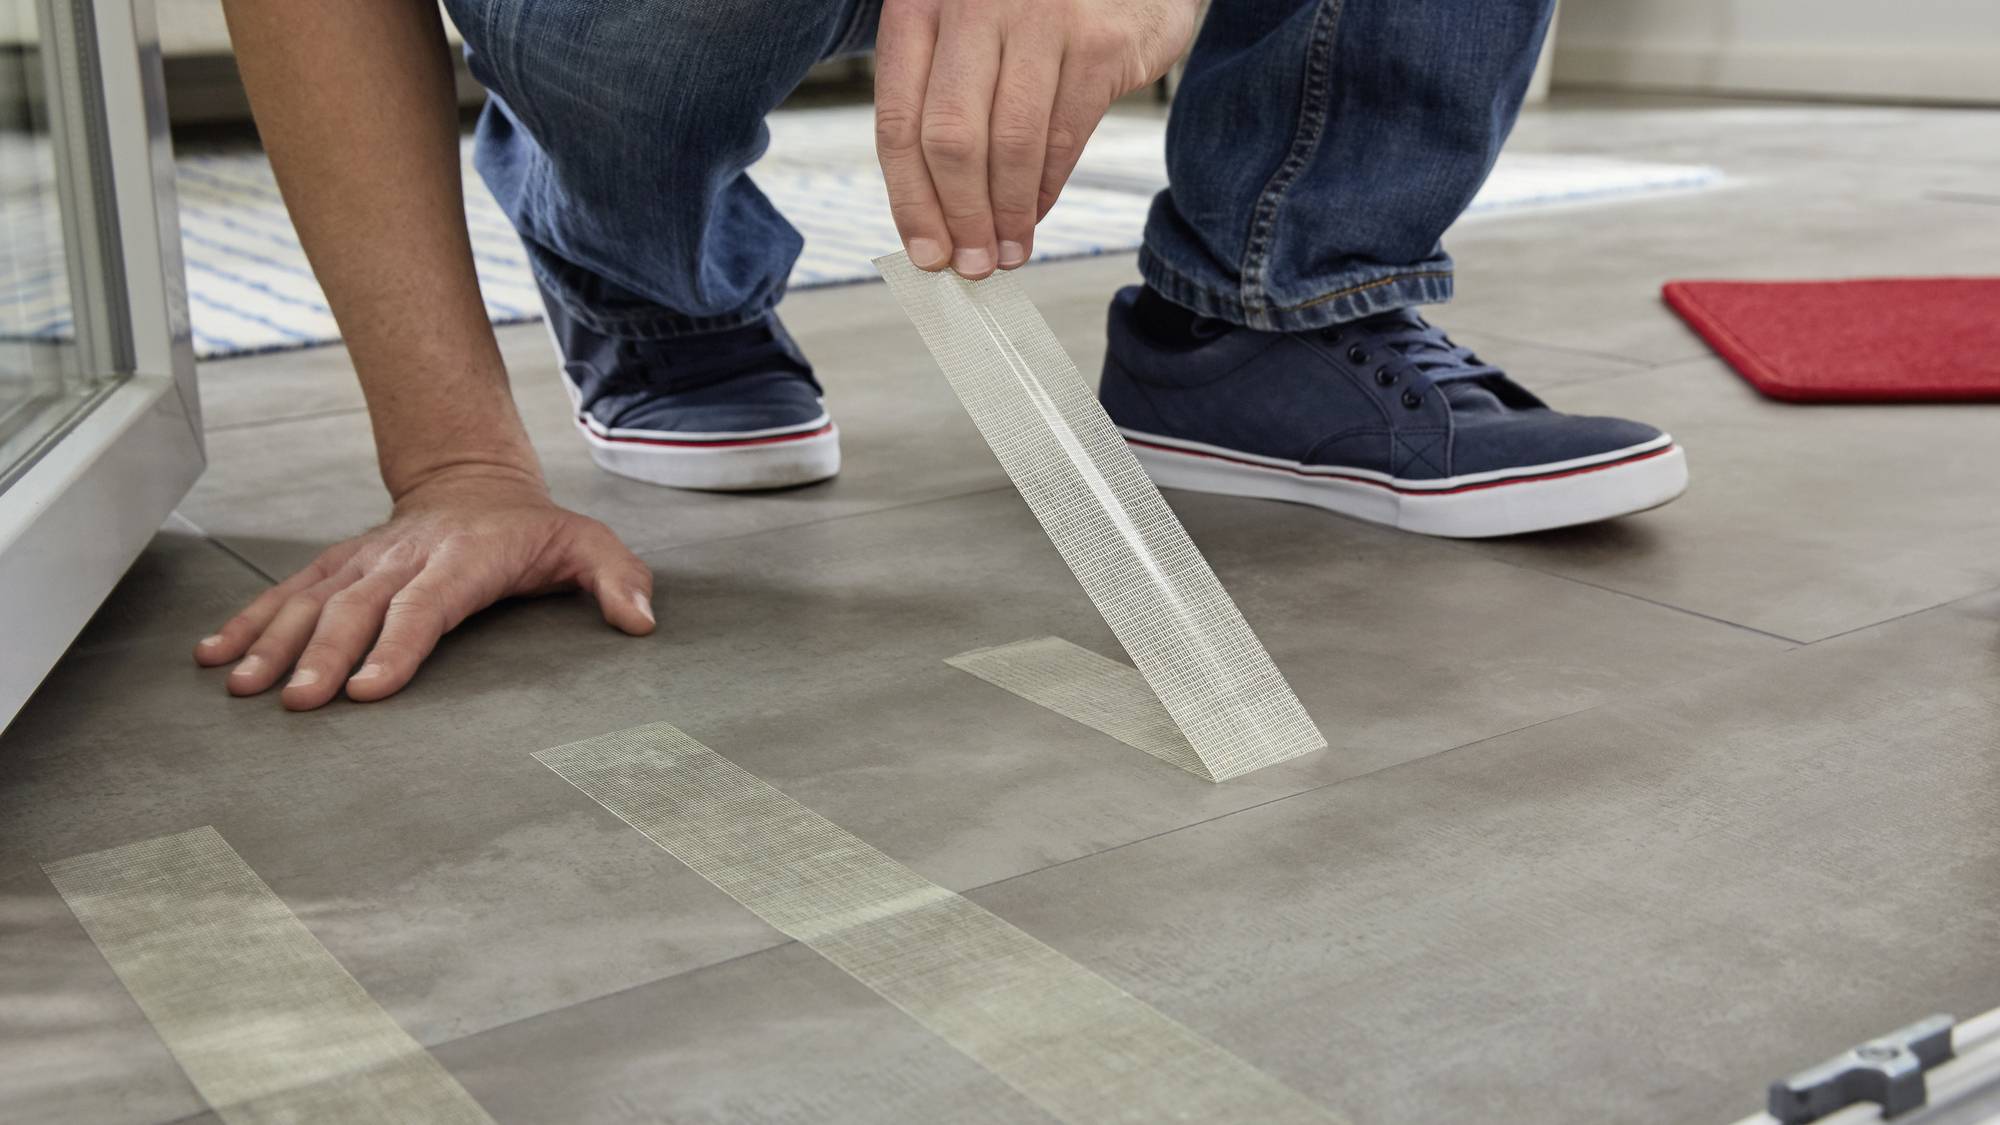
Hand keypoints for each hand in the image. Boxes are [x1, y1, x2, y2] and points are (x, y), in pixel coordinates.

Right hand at [193, 465, 654, 709]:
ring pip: (312, 600)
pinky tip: (214, 655)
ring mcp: (365, 560)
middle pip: (358, 609)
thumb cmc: (535, 532)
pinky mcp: (338, 566)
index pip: (427, 605)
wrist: (475, 482)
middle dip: (324, 656)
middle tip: (297, 702)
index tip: (370, 689)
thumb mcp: (590, 546)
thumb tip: (642, 620)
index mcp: (466, 558)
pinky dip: (248, 622)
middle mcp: (405, 558)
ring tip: (242, 687)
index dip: (398, 645)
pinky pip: (288, 593)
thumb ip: (618, 580)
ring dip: (273, 643)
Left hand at [875, 0, 1196, 278]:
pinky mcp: (1097, 42)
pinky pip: (1063, 138)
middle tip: (971, 264)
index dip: (910, 201)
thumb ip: (941, 102)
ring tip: (1007, 252)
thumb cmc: (1030, 8)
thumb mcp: (965, 32)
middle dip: (960, 218)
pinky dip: (1046, 189)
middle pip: (950, 140)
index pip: (899, 122)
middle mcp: (973, 5)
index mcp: (920, 5)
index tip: (926, 253)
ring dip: (1008, 215)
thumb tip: (933, 217)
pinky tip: (1035, 213)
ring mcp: (1039, 19)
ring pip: (1011, 145)